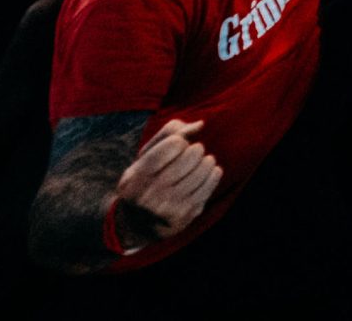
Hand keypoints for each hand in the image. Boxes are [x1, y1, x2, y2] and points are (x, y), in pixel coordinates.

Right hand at [112, 119, 221, 244]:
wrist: (137, 225)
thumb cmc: (144, 180)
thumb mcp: (144, 157)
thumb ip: (169, 133)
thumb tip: (200, 125)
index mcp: (137, 177)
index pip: (175, 143)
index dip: (180, 141)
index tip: (176, 148)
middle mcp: (151, 194)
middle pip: (192, 154)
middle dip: (195, 149)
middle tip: (191, 154)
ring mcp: (170, 207)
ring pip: (204, 167)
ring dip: (206, 160)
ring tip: (201, 162)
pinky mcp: (187, 214)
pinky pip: (211, 183)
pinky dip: (214, 172)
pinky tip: (208, 172)